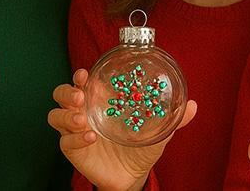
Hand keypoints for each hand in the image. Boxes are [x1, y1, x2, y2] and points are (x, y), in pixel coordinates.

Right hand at [47, 69, 197, 190]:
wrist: (133, 175)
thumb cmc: (141, 146)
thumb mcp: (158, 132)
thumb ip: (173, 118)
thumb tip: (193, 105)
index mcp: (100, 100)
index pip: (82, 81)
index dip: (79, 76)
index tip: (84, 74)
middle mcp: (84, 111)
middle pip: (61, 94)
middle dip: (67, 92)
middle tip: (80, 96)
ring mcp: (76, 130)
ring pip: (56, 116)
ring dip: (67, 115)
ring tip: (84, 120)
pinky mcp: (73, 149)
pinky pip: (65, 141)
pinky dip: (76, 138)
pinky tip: (91, 138)